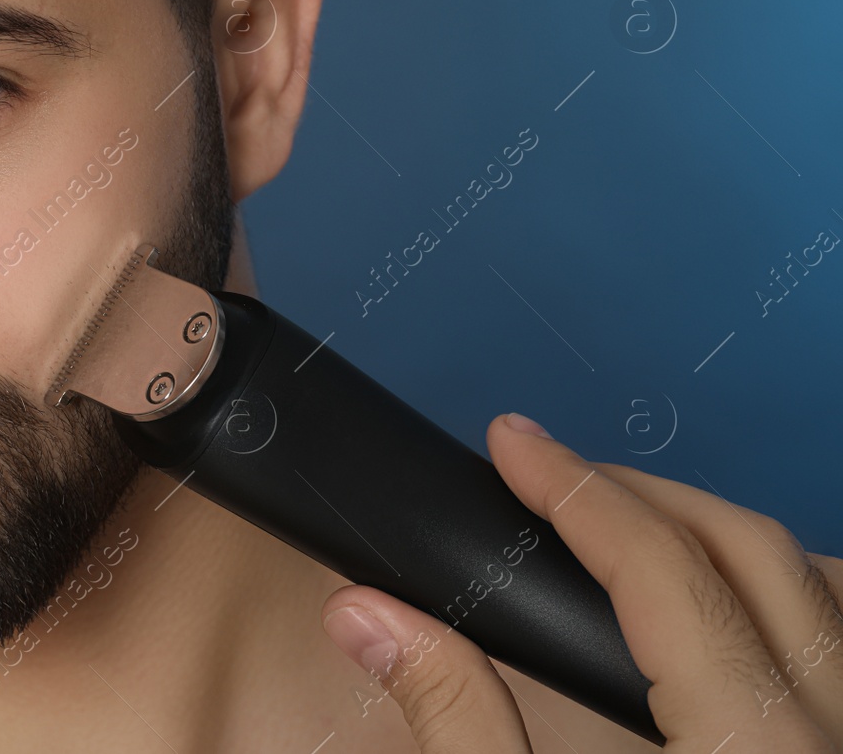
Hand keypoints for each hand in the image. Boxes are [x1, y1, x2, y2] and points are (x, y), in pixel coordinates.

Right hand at [319, 412, 842, 750]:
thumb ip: (456, 718)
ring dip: (730, 536)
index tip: (512, 441)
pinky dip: (799, 594)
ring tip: (639, 525)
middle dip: (642, 493)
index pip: (660, 571)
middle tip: (550, 476)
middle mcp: (824, 739)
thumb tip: (367, 615)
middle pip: (750, 553)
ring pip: (827, 588)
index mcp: (745, 752)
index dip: (573, 487)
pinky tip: (739, 603)